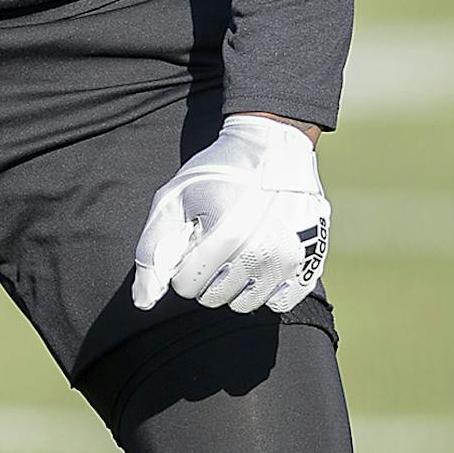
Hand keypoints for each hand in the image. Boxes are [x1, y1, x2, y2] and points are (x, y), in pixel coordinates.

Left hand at [132, 113, 329, 314]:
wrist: (272, 148)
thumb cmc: (216, 173)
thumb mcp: (174, 200)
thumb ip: (154, 251)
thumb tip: (143, 301)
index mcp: (224, 236)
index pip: (186, 285)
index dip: (180, 265)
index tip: (189, 242)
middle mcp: (261, 254)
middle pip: (214, 297)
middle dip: (204, 276)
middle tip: (211, 244)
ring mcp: (289, 262)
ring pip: (245, 304)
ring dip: (232, 285)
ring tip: (233, 251)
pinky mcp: (310, 265)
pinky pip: (280, 302)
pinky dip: (265, 290)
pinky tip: (258, 262)